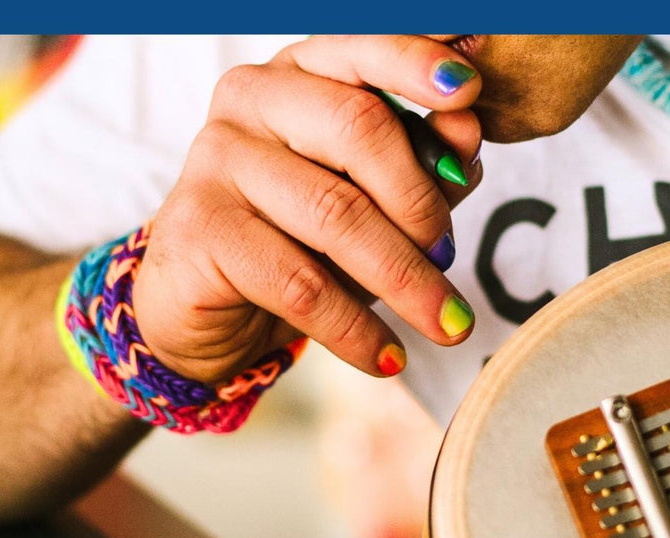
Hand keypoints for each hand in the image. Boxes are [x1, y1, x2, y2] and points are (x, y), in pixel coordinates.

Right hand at [135, 35, 484, 382]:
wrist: (201, 308)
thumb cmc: (296, 240)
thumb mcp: (370, 202)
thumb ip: (420, 164)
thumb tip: (467, 135)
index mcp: (298, 72)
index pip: (362, 48)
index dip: (416, 65)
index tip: (470, 92)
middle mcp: (250, 100)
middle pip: (358, 127)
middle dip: (422, 201)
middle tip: (451, 258)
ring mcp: (215, 159)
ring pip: (336, 214)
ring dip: (405, 278)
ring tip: (446, 322)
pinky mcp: (199, 229)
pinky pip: (300, 283)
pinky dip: (356, 329)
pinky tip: (388, 356)